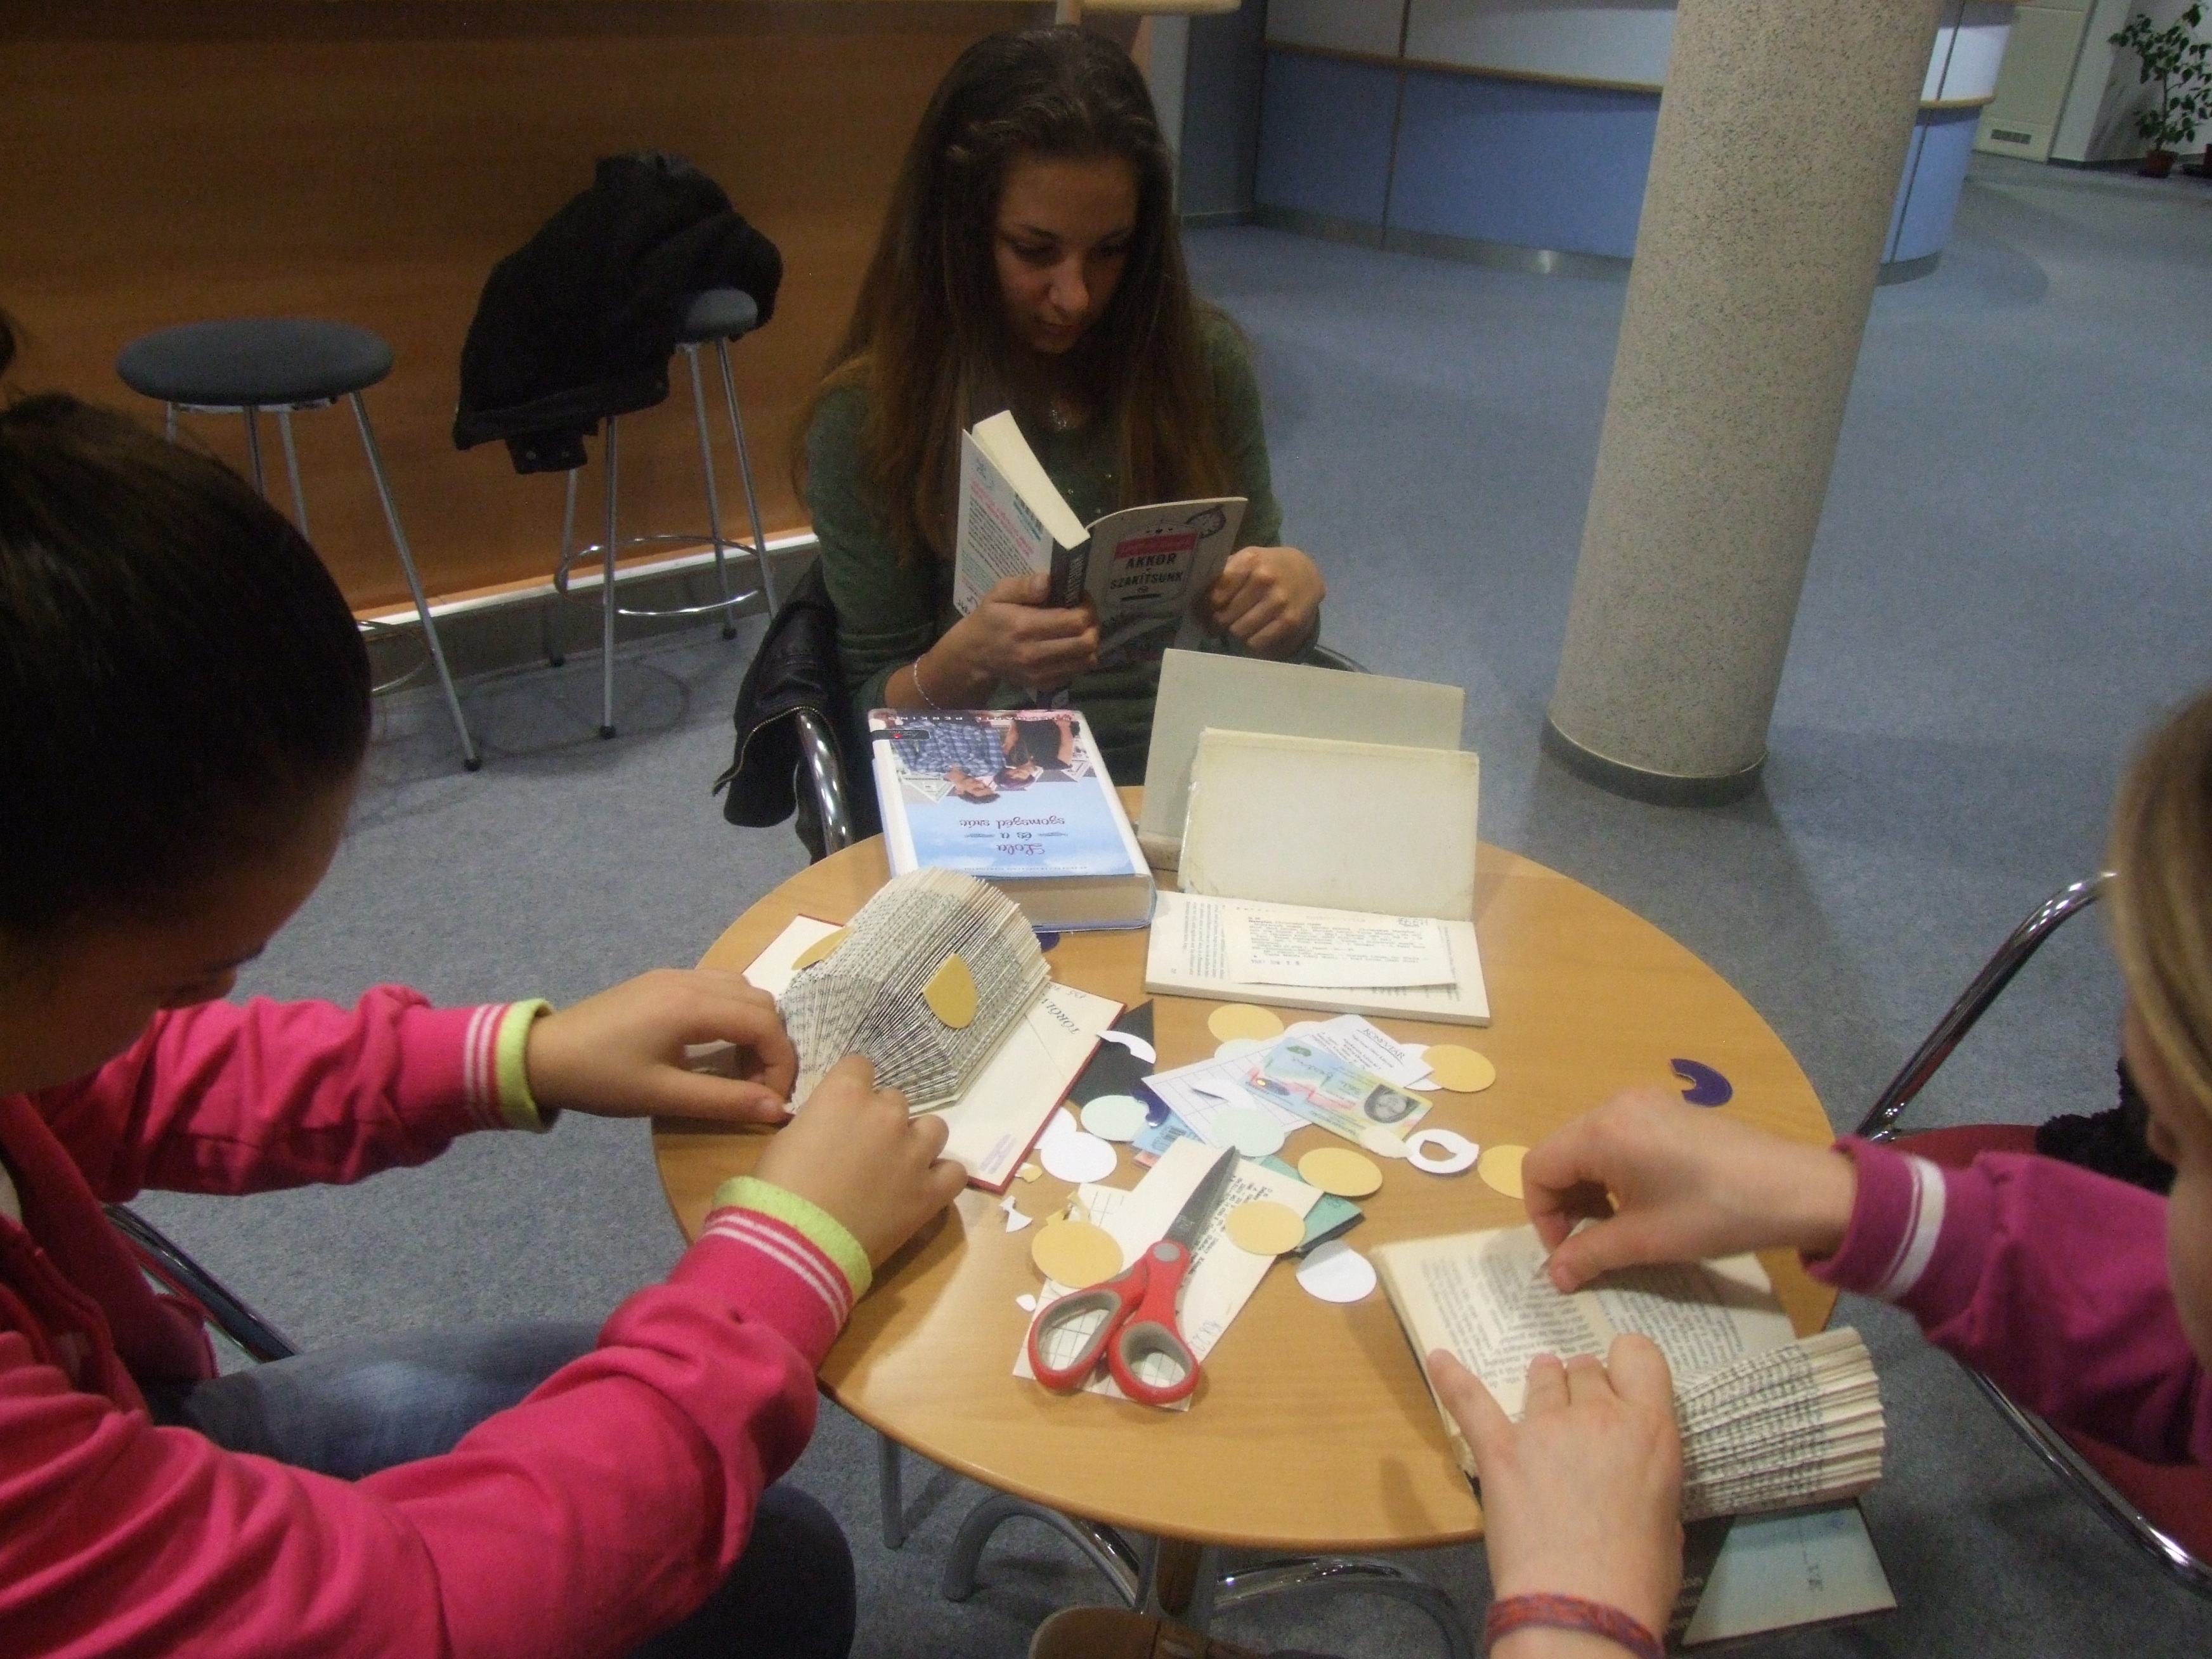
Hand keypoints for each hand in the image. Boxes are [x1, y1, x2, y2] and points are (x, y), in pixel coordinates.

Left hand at [525, 969, 796, 1123]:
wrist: (541, 1056)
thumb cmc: (601, 1079)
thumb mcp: (664, 1096)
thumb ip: (725, 1100)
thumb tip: (778, 1109)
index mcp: (693, 1006)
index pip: (765, 1024)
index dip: (781, 1062)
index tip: (771, 1099)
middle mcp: (691, 980)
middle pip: (761, 1001)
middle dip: (771, 1045)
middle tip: (756, 1086)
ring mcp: (675, 975)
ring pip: (741, 989)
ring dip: (753, 1026)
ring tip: (737, 1069)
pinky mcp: (661, 981)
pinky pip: (717, 987)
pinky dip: (732, 1014)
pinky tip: (713, 1047)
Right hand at [754, 1056, 968, 1264]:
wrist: (797, 1244)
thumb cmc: (777, 1191)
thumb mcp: (788, 1140)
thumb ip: (820, 1122)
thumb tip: (831, 1129)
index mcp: (845, 1093)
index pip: (860, 1065)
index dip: (852, 1087)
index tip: (843, 1110)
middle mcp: (886, 1114)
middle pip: (895, 1100)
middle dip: (880, 1120)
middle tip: (863, 1150)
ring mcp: (913, 1152)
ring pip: (933, 1128)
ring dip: (916, 1141)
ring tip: (898, 1166)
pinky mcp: (930, 1191)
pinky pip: (955, 1171)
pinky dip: (941, 1177)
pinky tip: (923, 1188)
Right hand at [940, 572, 1097, 690]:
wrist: (975, 654)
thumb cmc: (990, 618)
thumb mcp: (999, 593)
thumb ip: (1024, 585)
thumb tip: (1048, 581)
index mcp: (1026, 627)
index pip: (1075, 621)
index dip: (1087, 607)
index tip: (1081, 598)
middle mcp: (1036, 654)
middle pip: (1086, 642)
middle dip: (1092, 624)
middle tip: (1084, 613)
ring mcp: (1041, 673)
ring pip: (1087, 660)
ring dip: (1090, 642)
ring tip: (1080, 629)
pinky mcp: (1045, 684)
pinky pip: (1077, 672)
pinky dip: (1080, 657)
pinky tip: (1069, 645)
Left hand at [1204, 546, 1323, 655]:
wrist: (1307, 572)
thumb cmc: (1267, 567)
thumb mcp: (1247, 560)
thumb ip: (1222, 575)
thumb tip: (1195, 602)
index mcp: (1250, 560)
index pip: (1216, 592)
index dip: (1205, 607)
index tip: (1202, 612)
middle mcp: (1264, 578)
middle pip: (1224, 615)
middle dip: (1217, 622)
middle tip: (1217, 623)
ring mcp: (1278, 600)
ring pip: (1238, 631)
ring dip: (1233, 632)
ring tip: (1235, 626)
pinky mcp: (1289, 621)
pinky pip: (1256, 643)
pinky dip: (1250, 641)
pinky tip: (1252, 633)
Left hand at [1435, 1338, 1683, 1637]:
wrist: (1579, 1606)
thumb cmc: (1635, 1579)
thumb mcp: (1666, 1521)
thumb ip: (1648, 1482)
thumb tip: (1632, 1484)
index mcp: (1651, 1431)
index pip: (1639, 1355)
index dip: (1628, 1362)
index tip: (1620, 1379)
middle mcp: (1599, 1415)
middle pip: (1586, 1368)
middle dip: (1583, 1384)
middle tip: (1579, 1411)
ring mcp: (1545, 1428)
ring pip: (1542, 1379)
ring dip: (1542, 1382)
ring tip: (1539, 1383)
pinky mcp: (1500, 1449)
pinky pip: (1471, 1402)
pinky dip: (1452, 1379)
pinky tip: (1438, 1361)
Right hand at [1524, 1090, 1858, 1292]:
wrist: (1796, 1190)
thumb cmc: (1714, 1214)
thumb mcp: (1645, 1241)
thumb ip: (1590, 1255)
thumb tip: (1555, 1277)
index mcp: (1602, 1132)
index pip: (1538, 1168)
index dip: (1543, 1216)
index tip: (1569, 1252)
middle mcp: (1615, 1106)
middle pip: (1561, 1154)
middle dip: (1565, 1204)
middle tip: (1592, 1243)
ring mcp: (1644, 1103)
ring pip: (1589, 1146)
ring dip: (1590, 1189)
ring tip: (1619, 1227)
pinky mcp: (1668, 1110)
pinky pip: (1619, 1138)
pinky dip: (1615, 1173)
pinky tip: (1644, 1201)